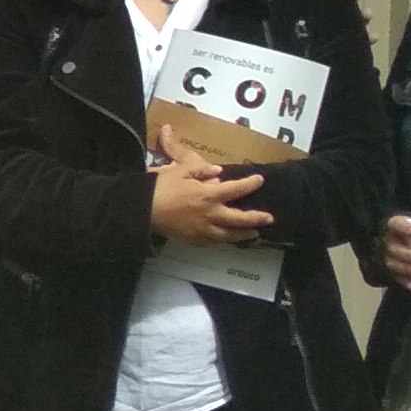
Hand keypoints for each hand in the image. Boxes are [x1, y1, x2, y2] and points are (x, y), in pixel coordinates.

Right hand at [149, 127, 271, 246]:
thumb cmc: (159, 188)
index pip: (236, 189)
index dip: (250, 184)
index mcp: (209, 195)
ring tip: (253, 234)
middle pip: (240, 219)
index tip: (259, 180)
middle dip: (256, 218)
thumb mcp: (179, 170)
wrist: (141, 211)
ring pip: (229, 235)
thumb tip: (217, 172)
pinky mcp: (193, 239)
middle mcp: (211, 215)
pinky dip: (223, 239)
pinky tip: (226, 237)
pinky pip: (213, 241)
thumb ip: (200, 170)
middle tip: (268, 218)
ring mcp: (203, 230)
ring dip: (244, 234)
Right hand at [375, 213, 410, 294]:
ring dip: (408, 269)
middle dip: (410, 255)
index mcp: (396, 227)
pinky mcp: (389, 269)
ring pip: (393, 263)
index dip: (405, 227)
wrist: (397, 243)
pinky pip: (394, 277)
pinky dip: (404, 282)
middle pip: (394, 248)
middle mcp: (388, 241)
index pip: (396, 224)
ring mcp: (386, 256)